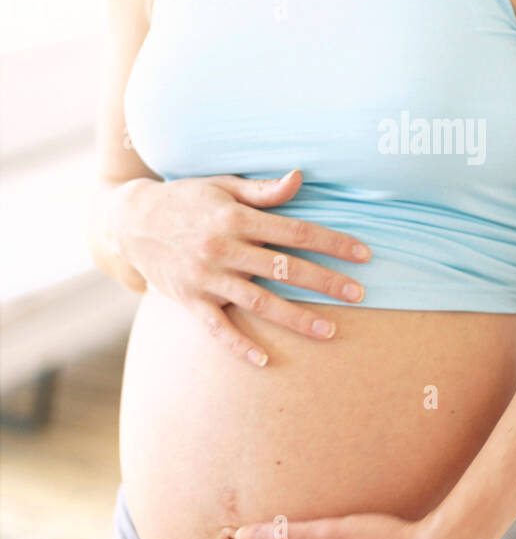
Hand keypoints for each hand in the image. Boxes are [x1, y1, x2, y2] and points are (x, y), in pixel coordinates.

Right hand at [109, 168, 370, 363]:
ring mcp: (206, 277)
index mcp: (236, 217)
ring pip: (259, 301)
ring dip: (297, 318)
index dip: (334, 243)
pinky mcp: (189, 300)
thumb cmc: (185, 199)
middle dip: (326, 283)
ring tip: (331, 331)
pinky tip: (265, 360)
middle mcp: (223, 248)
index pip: (297, 232)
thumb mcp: (222, 185)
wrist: (127, 221)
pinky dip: (240, 346)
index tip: (364, 254)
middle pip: (285, 268)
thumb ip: (263, 190)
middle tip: (361, 295)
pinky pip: (217, 328)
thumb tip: (301, 178)